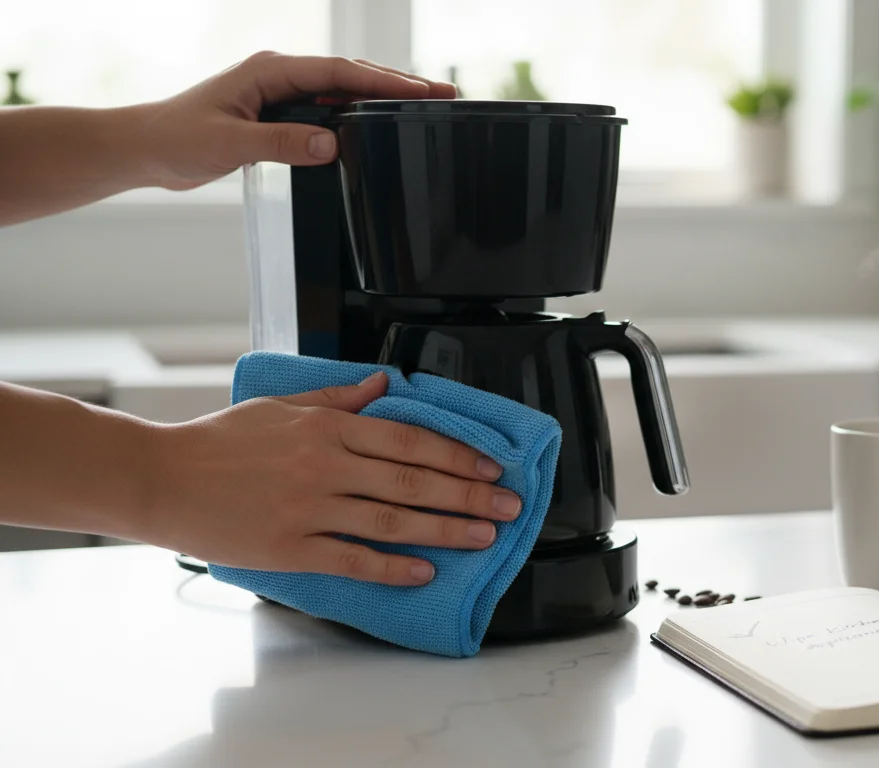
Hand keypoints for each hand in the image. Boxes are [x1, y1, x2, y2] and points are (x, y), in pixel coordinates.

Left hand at [137, 51, 456, 190]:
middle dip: (397, 83)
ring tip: (422, 107)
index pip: (340, 72)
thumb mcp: (231, 144)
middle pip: (351, 74)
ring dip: (381, 97)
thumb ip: (282, 143)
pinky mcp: (277, 113)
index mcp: (271, 71)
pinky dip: (357, 113)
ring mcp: (280, 93)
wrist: (145, 149)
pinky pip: (327, 108)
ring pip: (342, 90)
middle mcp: (279, 76)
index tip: (422, 91)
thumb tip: (330, 144)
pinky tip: (377, 125)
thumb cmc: (177, 138)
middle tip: (442, 94)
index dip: (385, 81)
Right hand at [146, 372, 519, 585]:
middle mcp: (325, 466)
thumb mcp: (280, 406)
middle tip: (508, 506)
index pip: (409, 440)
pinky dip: (392, 567)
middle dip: (469, 495)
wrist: (161, 479)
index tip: (490, 467)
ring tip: (483, 537)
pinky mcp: (290, 549)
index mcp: (326, 428)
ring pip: (392, 522)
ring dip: (446, 530)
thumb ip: (337, 398)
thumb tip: (384, 383)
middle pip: (413, 482)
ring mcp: (309, 510)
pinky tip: (425, 571)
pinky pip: (353, 559)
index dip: (457, 455)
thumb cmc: (219, 442)